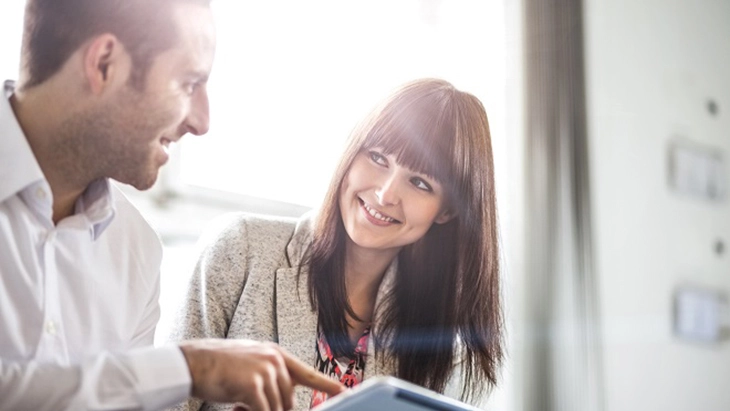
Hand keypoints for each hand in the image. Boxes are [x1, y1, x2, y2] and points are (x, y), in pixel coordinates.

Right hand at [179, 339, 343, 410]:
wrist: (193, 362)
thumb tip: (283, 399)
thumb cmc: (218, 366)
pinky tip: (234, 407)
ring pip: (276, 409)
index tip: (344, 392)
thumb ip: (270, 377)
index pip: (307, 373)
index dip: (327, 385)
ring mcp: (266, 370)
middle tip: (245, 406)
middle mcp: (275, 360)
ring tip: (237, 404)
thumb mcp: (250, 364)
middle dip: (272, 410)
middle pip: (288, 400)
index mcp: (276, 354)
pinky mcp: (253, 384)